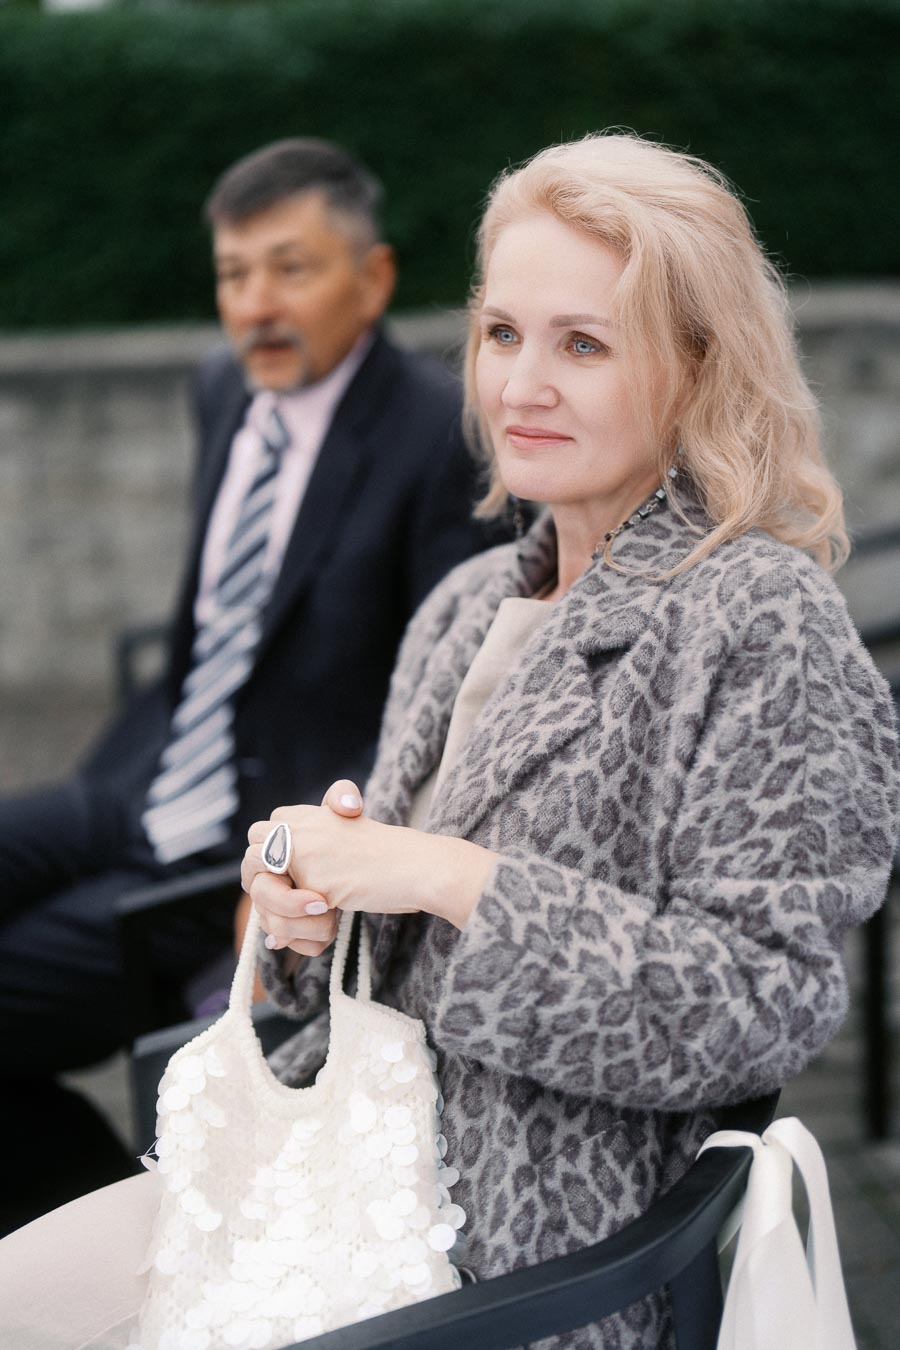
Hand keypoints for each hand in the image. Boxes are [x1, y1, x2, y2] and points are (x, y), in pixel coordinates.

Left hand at [243, 780, 497, 951]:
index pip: (262, 832)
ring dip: (275, 910)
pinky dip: (296, 929)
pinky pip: (283, 914)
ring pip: (258, 883)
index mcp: (309, 813)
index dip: (267, 861)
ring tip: (312, 917)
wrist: (420, 867)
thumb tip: (270, 928)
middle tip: (289, 903)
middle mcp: (301, 827)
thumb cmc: (390, 861)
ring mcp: (305, 853)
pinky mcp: (316, 882)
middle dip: (260, 885)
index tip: (289, 882)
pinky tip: (328, 922)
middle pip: (249, 852)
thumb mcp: (344, 846)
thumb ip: (309, 862)